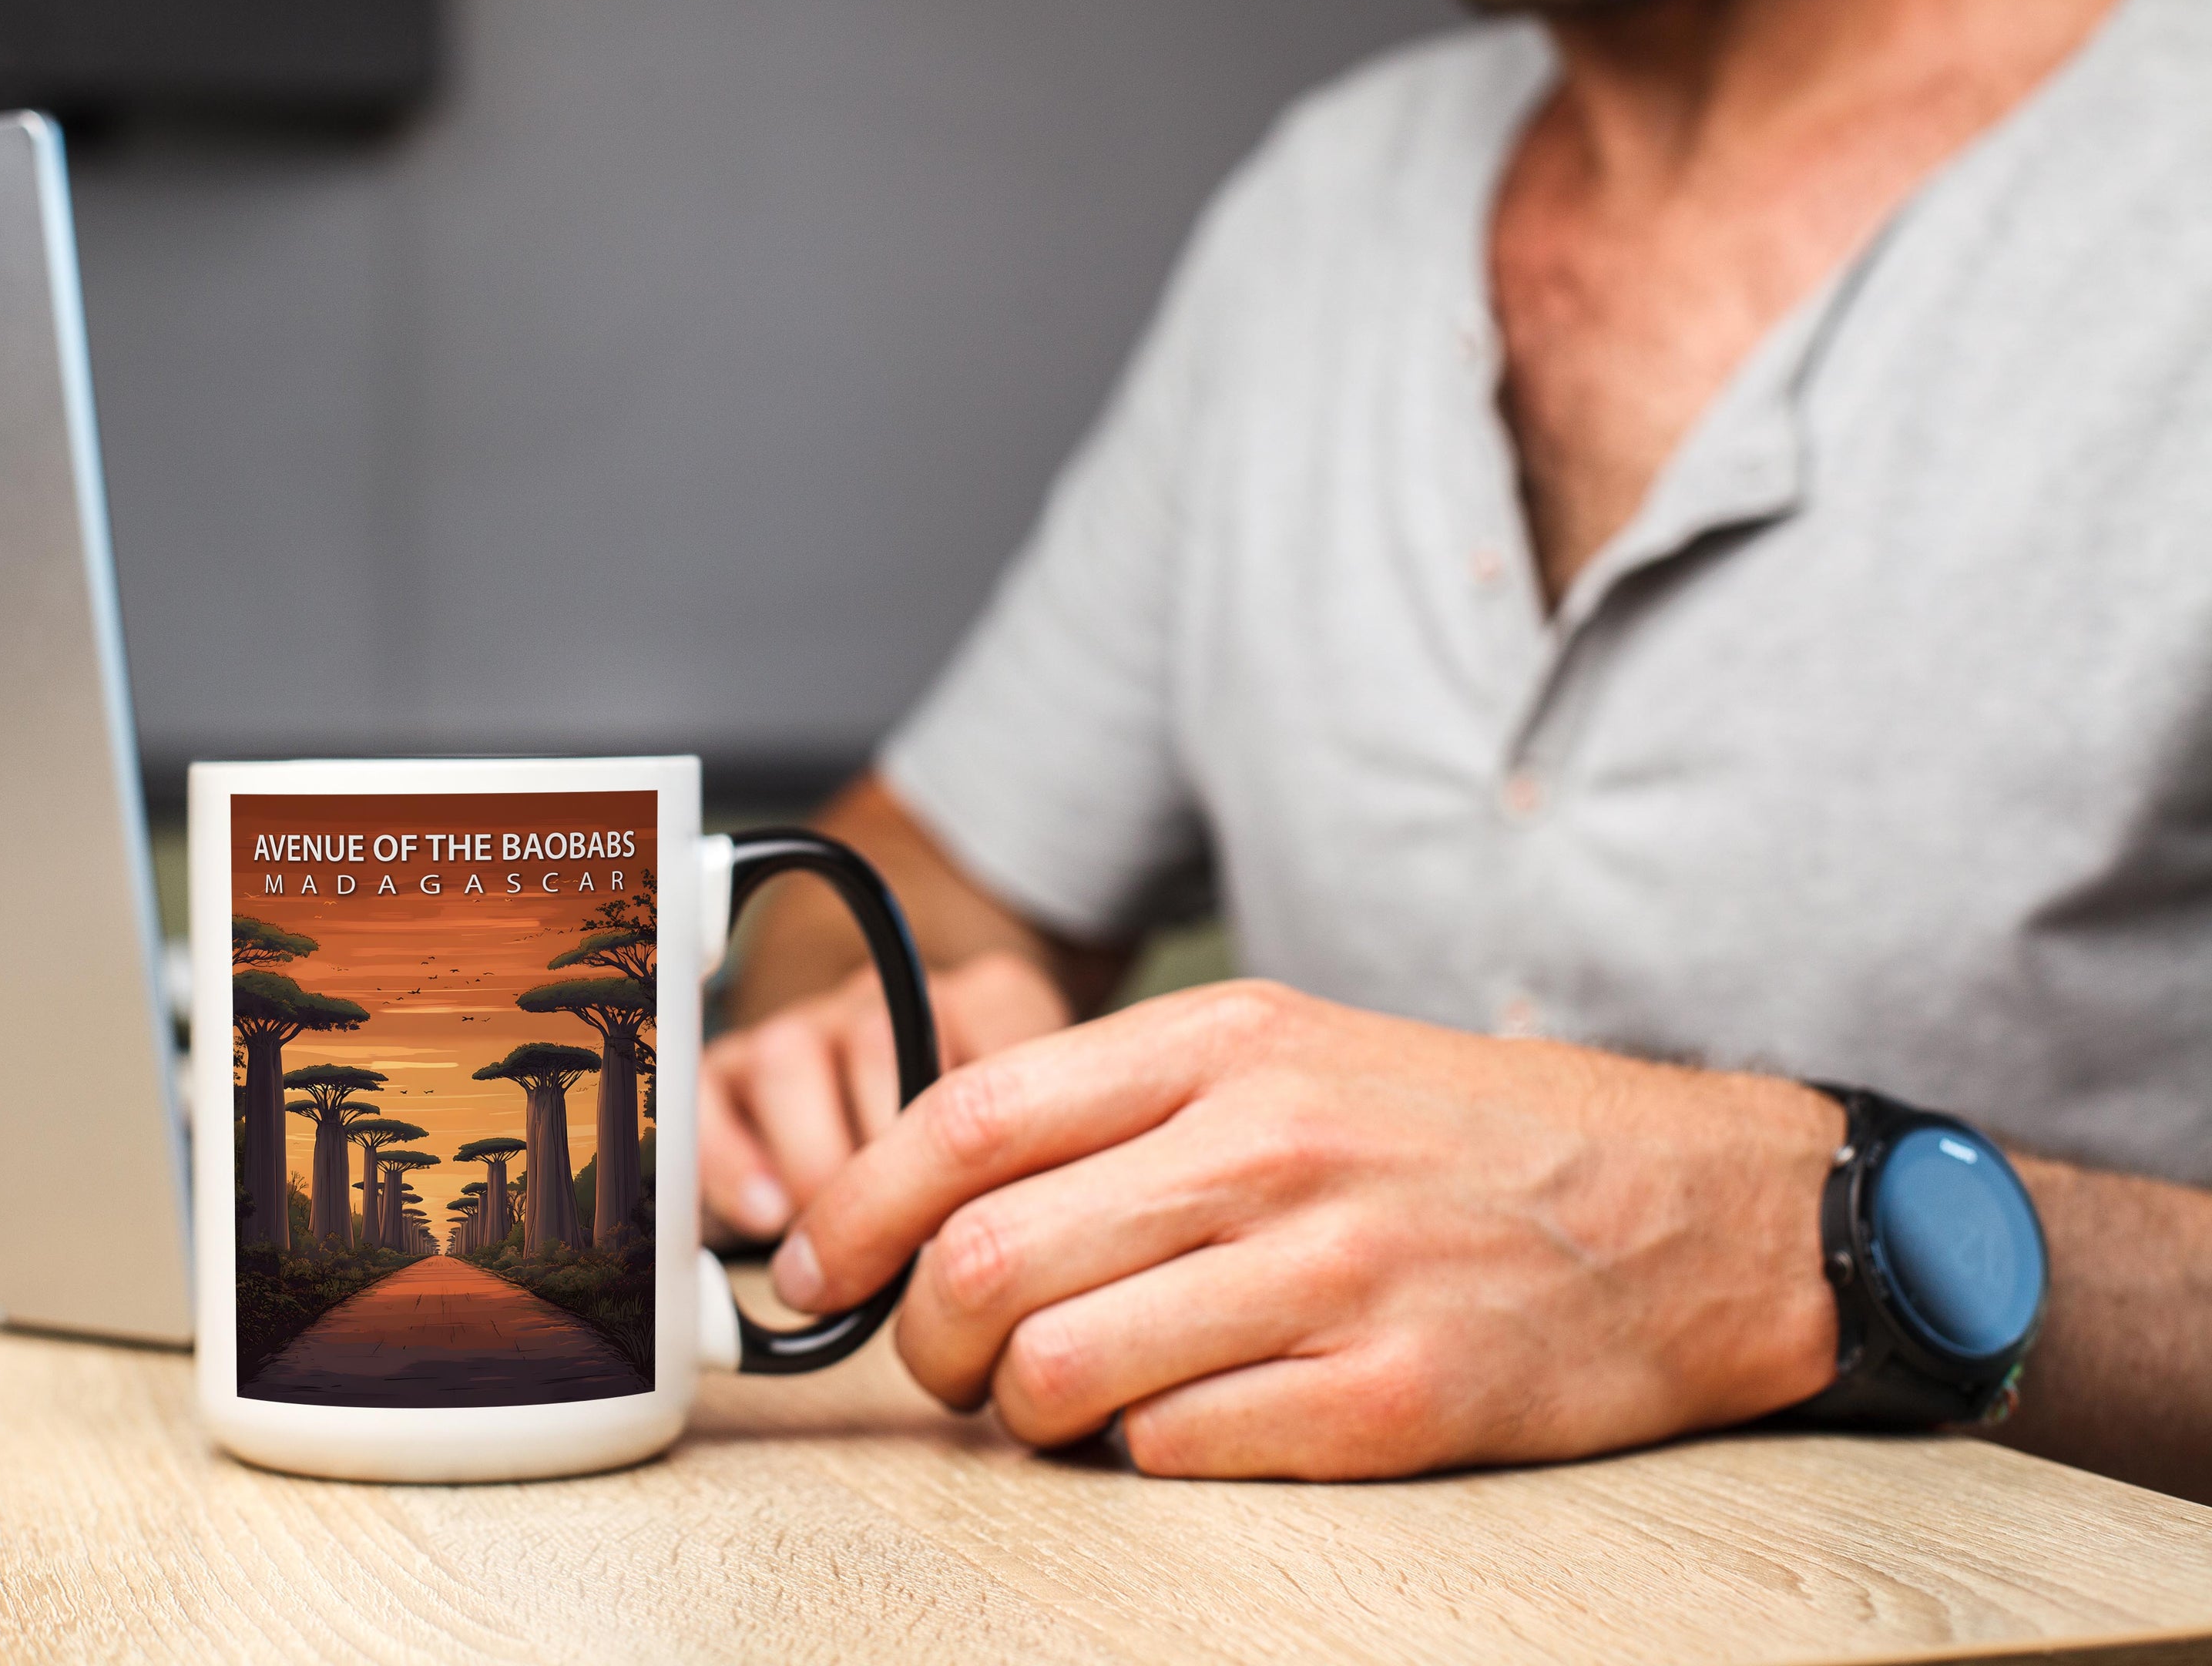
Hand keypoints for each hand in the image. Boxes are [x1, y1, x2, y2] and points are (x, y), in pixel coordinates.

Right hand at [700, 949, 1071, 1241]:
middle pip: (876, 1043)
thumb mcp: (1040, 1155)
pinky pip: (707, 1095)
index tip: (983, 1224)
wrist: (912, 1147)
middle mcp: (891, 1000)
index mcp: (985, 1005)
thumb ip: (1038, 1176)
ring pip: (788, 1058)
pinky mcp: (733, 1070)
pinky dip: (731, 1160)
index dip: (982, 1142)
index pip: (992, 1038)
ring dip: (812, 1163)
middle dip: (888, 1162)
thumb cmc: (989, 1166)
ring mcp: (808, 1027)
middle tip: (905, 1243)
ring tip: (838, 1242)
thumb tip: (1009, 1251)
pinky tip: (768, 1217)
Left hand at [768, 982, 1844, 1478]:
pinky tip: (1186, 1422)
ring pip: (1055, 1372)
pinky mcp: (1392, 1399)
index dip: (852, 1212)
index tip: (809, 1275)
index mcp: (1226, 1046)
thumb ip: (1119, 1115)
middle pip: (983, 1261)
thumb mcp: (1289, 1057)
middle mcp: (1267, 1148)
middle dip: (920, 1342)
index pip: (965, 1122)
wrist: (1692, 1208)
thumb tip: (938, 1204)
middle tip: (942, 1365)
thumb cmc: (1458, 1136)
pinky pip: (1173, 1453)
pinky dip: (1144, 1455)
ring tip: (1059, 1403)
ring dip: (1019, 1414)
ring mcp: (1332, 1275)